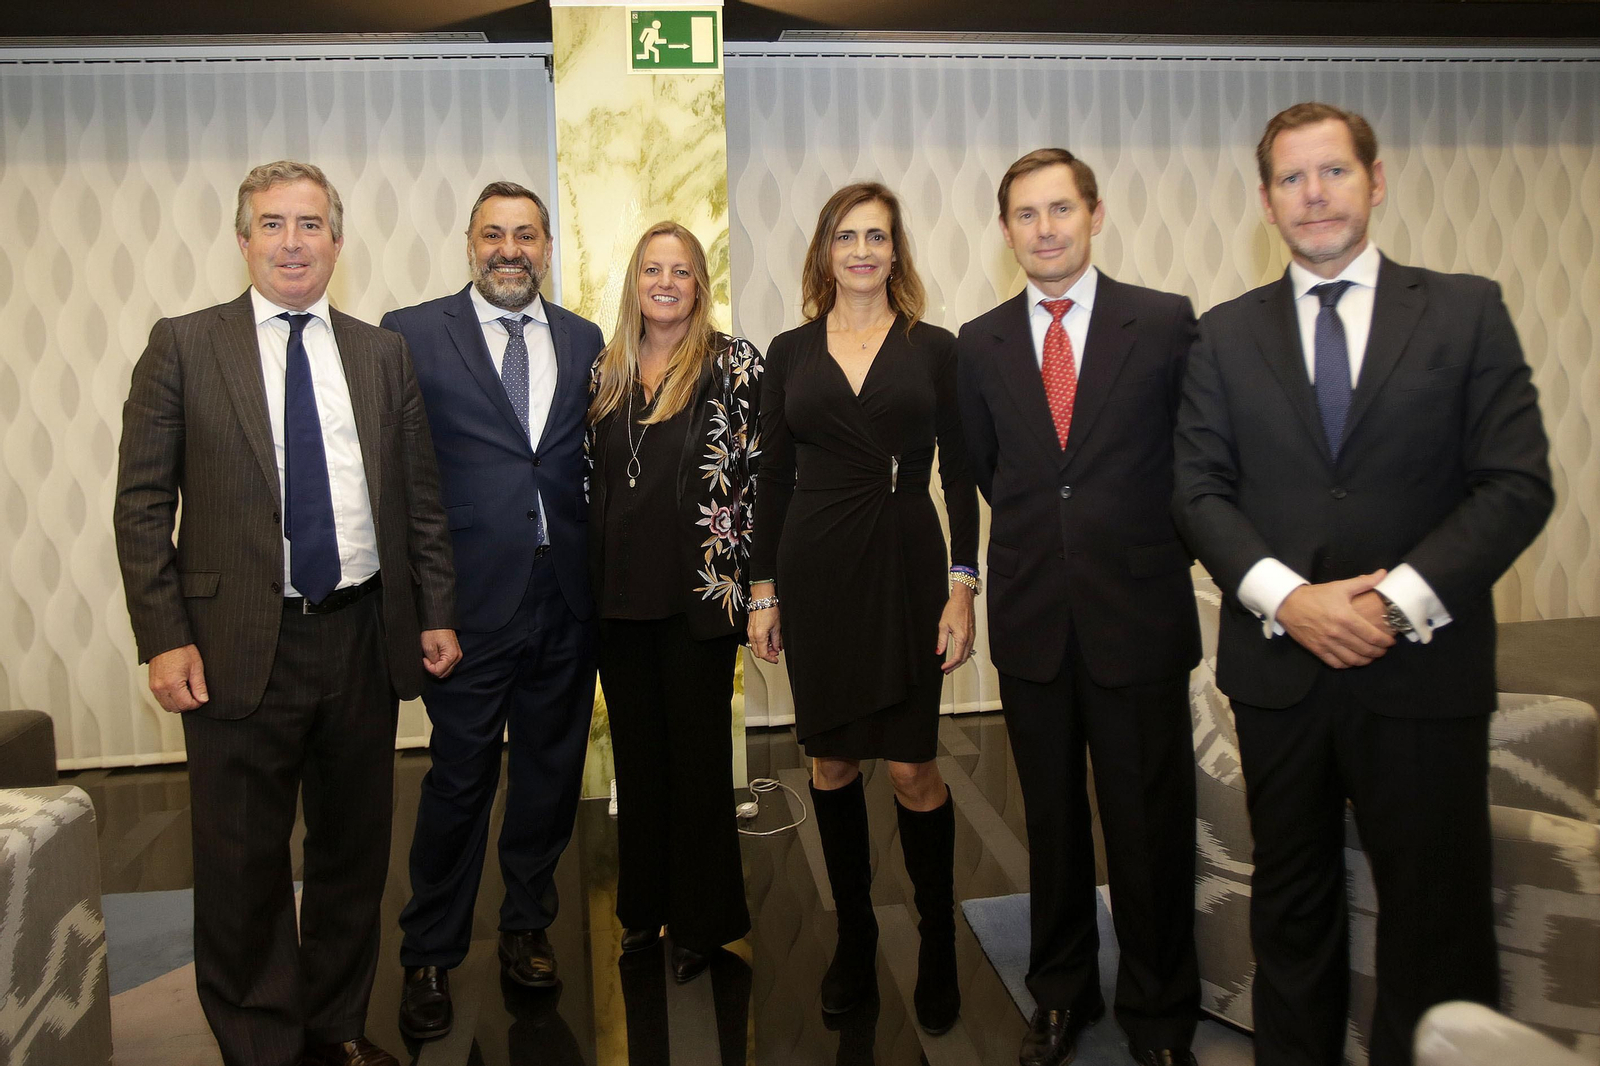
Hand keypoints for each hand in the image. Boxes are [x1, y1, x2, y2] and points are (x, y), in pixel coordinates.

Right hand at [148, 644, 208, 712]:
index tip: (201, 698)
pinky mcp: (152, 685)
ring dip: (178, 703)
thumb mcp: (196, 667)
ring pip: (167, 706)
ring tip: (186, 691)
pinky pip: (161, 699)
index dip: (196, 703)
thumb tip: (203, 699)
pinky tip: (178, 690)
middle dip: (187, 704)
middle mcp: (160, 688)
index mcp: (172, 684)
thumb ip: (200, 686)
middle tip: (195, 694)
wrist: (166, 641)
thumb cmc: (181, 650)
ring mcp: (154, 687)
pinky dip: (170, 699)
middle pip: (175, 708)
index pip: (186, 704)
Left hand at [421, 629, 462, 678]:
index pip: (439, 672)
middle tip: (427, 659)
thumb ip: (432, 661)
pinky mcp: (455, 653)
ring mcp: (457, 655)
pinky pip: (448, 665)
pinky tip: (436, 656)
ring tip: (431, 657)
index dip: (429, 667)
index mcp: (452, 656)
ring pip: (446, 670)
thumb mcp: (428, 648)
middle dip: (434, 668)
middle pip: (444, 673)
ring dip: (438, 667)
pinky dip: (441, 664)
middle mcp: (457, 657)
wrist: (439, 621)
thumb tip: (434, 668)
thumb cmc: (433, 631)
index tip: (425, 659)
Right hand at [748, 607, 781, 663]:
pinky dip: (760, 643)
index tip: (775, 659)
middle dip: (767, 654)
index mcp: (759, 636)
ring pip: (755, 647)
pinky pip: (753, 640)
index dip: (770, 659)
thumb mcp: (777, 627)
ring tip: (772, 645)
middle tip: (775, 652)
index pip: (763, 654)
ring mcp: (749, 632)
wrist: (762, 599)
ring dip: (763, 649)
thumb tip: (777, 648)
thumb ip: (776, 640)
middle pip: (757, 652)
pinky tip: (767, 640)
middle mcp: (752, 635)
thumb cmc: (769, 609)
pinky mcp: (749, 628)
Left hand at [935, 584, 976, 672]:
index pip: (957, 657)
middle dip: (955, 666)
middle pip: (964, 658)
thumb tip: (939, 651)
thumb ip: (941, 641)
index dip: (950, 665)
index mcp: (962, 638)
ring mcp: (972, 636)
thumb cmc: (954, 608)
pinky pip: (969, 648)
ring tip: (951, 665)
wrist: (963, 598)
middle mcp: (969, 638)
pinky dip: (964, 654)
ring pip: (968, 654)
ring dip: (959, 661)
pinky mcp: (972, 633)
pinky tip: (958, 655)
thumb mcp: (943, 625)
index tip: (943, 668)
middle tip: (946, 670)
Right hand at [1276, 570, 1395, 668]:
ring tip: (1371, 656)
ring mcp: (1326, 643)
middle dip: (1379, 652)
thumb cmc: (1316, 595)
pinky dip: (1347, 664)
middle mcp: (1337, 633)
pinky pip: (1336, 663)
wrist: (1288, 603)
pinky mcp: (1317, 649)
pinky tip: (1352, 660)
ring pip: (1352, 660)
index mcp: (1346, 617)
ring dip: (1366, 660)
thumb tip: (1383, 574)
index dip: (1385, 642)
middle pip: (1365, 650)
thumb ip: (1364, 582)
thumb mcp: (1340, 586)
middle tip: (1383, 649)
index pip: (1372, 636)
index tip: (1390, 641)